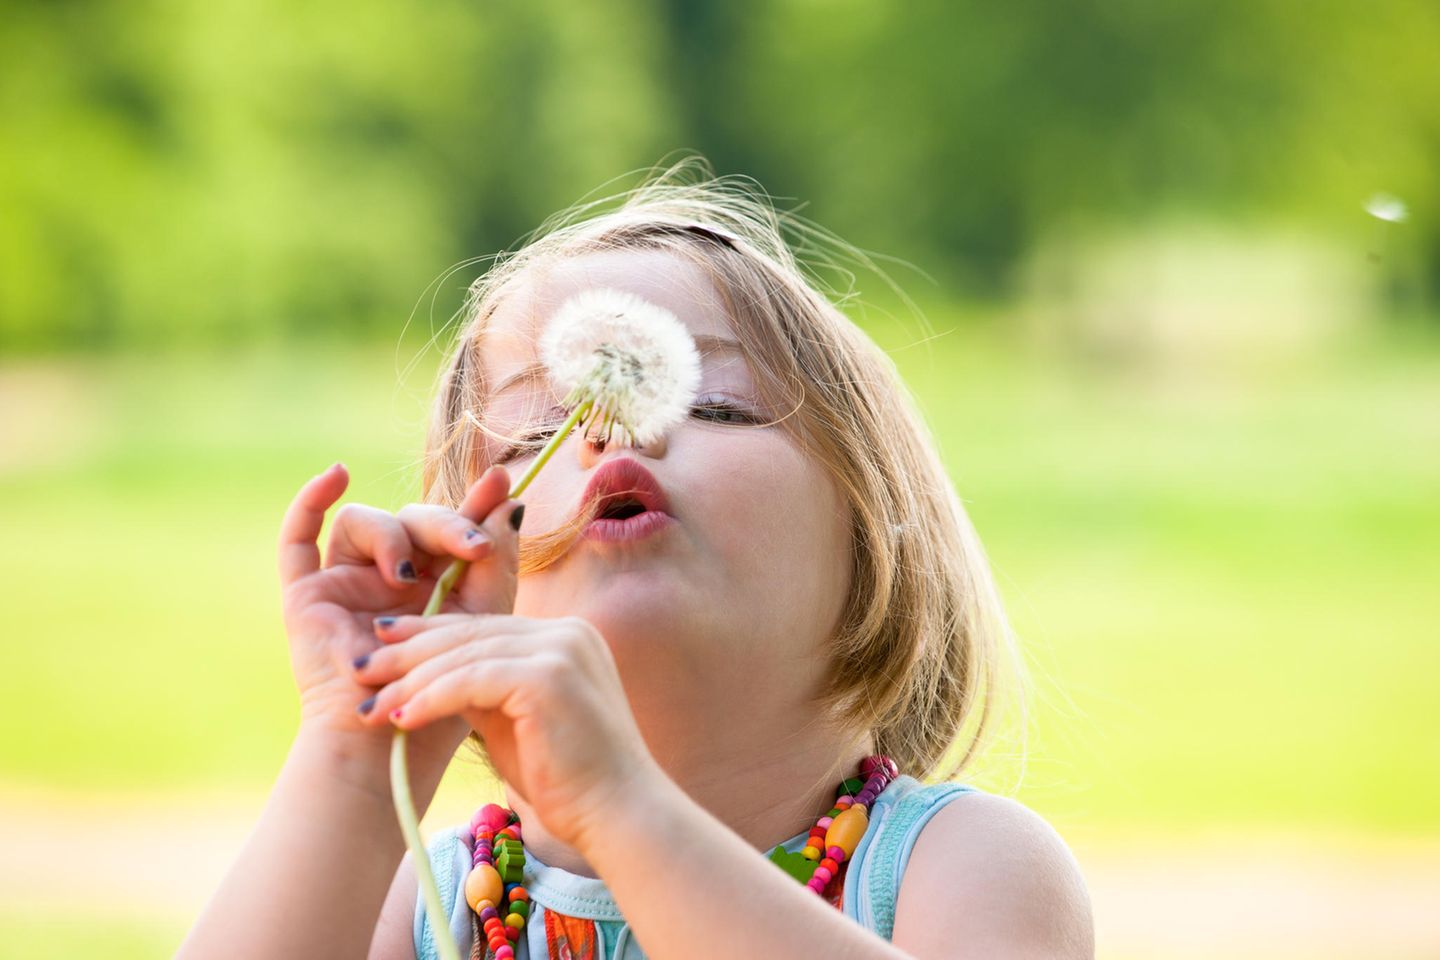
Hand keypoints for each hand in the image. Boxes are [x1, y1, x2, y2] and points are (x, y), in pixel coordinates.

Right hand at [275, 462, 523, 783]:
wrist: (391, 746)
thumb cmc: (445, 697)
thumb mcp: (483, 621)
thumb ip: (495, 564)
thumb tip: (512, 502)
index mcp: (436, 583)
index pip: (454, 529)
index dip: (476, 503)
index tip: (504, 481)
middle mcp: (391, 578)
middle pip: (415, 520)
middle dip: (446, 525)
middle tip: (473, 547)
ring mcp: (347, 583)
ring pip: (368, 521)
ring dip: (393, 536)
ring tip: (405, 576)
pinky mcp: (307, 595)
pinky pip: (298, 538)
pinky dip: (312, 500)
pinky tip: (338, 476)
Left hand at [352, 612, 660, 852]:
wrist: (616, 814)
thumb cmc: (566, 779)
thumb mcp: (516, 719)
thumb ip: (483, 689)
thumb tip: (428, 676)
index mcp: (566, 636)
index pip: (484, 626)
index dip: (429, 633)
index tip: (383, 642)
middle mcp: (566, 632)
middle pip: (470, 634)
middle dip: (409, 652)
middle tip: (361, 668)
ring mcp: (561, 650)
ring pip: (465, 655)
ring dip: (410, 681)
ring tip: (370, 705)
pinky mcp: (548, 677)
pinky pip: (471, 680)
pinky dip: (432, 698)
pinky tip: (403, 718)